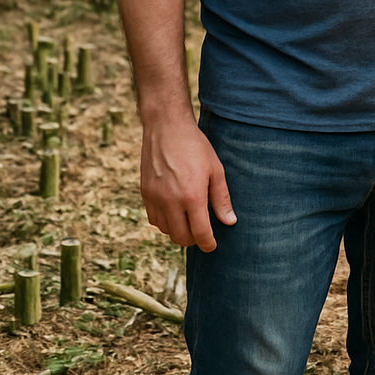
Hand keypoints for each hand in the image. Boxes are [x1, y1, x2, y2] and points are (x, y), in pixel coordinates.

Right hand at [140, 114, 235, 251]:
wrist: (167, 128)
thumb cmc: (196, 147)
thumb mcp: (216, 170)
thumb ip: (221, 198)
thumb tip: (229, 221)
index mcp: (192, 197)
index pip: (200, 233)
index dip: (207, 244)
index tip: (212, 246)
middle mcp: (171, 202)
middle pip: (180, 237)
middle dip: (193, 240)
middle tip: (202, 233)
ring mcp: (155, 198)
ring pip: (165, 230)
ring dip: (178, 231)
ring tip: (189, 221)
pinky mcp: (145, 193)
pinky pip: (153, 219)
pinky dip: (164, 222)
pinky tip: (174, 212)